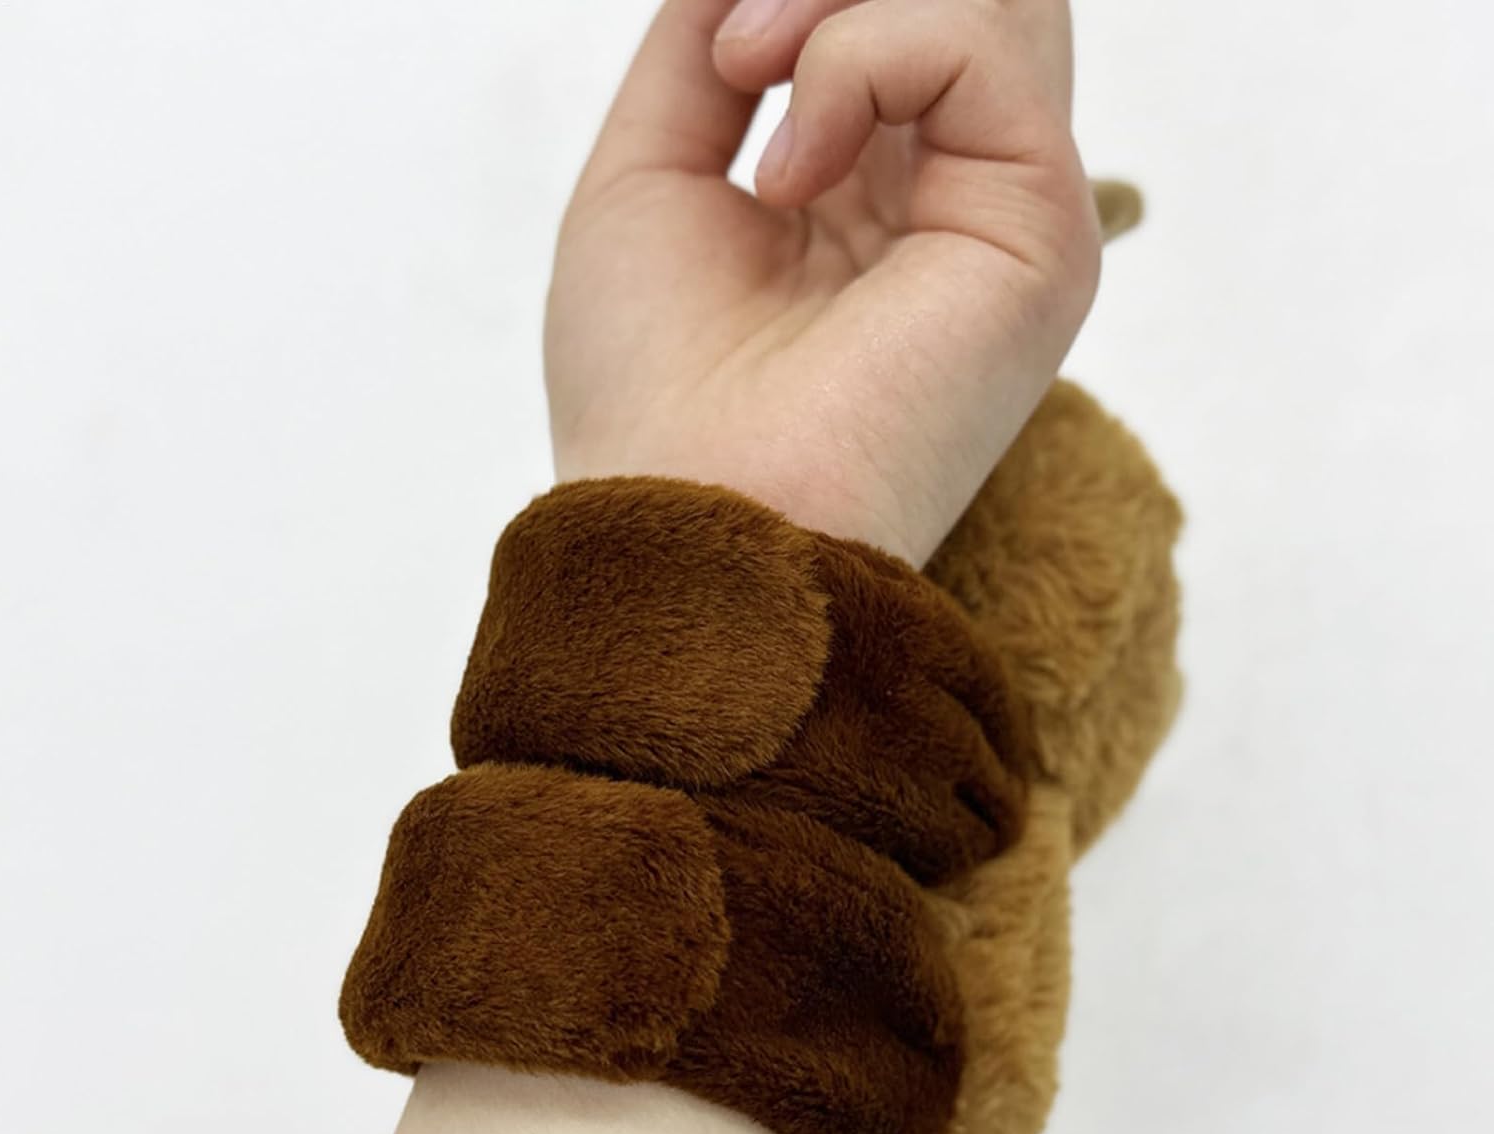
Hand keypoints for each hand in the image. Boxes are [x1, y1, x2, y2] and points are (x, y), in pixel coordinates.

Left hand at [545, 0, 1100, 564]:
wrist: (681, 525)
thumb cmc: (650, 393)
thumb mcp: (649, 179)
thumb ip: (704, 49)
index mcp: (875, 192)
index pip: (905, 19)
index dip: (821, 0)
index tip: (723, 37)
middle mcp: (955, 197)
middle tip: (739, 41)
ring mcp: (1008, 216)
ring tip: (742, 67)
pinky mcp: (1041, 236)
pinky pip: (981, 47)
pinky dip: (859, 57)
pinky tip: (789, 170)